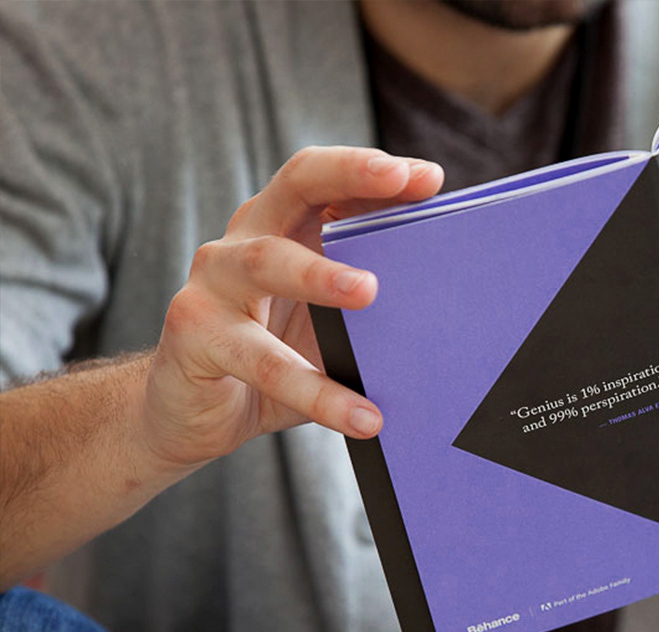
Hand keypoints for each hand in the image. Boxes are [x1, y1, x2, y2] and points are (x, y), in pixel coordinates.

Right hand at [143, 146, 442, 466]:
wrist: (190, 415)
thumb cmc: (272, 357)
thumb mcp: (325, 324)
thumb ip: (367, 300)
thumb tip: (451, 297)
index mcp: (281, 227)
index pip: (326, 180)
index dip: (372, 171)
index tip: (429, 179)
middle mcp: (243, 241)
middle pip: (294, 186)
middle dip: (349, 176)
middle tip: (399, 182)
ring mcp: (213, 283)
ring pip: (268, 263)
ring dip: (322, 274)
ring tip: (370, 292)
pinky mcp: (195, 335)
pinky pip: (264, 362)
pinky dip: (318, 393)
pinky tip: (362, 416)